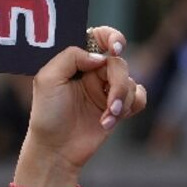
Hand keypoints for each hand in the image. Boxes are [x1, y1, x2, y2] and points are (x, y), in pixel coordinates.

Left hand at [14, 25, 146, 186]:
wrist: (56, 149)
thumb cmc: (47, 114)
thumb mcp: (47, 80)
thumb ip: (70, 57)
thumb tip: (99, 56)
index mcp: (76, 60)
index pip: (99, 37)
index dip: (112, 37)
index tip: (116, 48)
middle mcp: (93, 71)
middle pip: (119, 63)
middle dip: (118, 84)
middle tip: (110, 103)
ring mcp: (106, 89)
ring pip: (131, 82)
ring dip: (122, 100)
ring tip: (106, 118)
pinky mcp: (117, 107)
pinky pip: (139, 97)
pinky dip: (130, 108)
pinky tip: (109, 122)